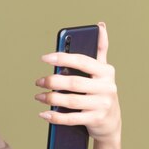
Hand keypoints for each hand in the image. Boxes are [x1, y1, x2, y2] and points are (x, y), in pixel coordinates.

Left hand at [33, 22, 120, 144]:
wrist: (111, 123)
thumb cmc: (101, 92)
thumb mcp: (103, 72)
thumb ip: (100, 50)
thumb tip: (100, 26)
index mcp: (106, 71)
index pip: (82, 61)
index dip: (63, 58)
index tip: (44, 58)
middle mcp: (107, 87)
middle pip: (74, 83)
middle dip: (53, 81)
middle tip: (38, 81)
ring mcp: (102, 104)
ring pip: (71, 101)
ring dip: (51, 99)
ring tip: (38, 96)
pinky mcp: (96, 119)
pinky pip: (71, 119)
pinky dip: (55, 117)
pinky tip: (44, 113)